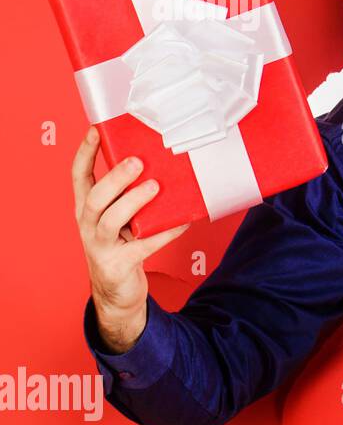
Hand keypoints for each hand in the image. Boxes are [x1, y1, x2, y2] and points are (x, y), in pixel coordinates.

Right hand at [72, 126, 189, 352]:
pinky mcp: (119, 265)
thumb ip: (128, 197)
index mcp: (86, 209)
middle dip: (115, 178)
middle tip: (137, 162)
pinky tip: (183, 222)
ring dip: (133, 201)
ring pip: (111, 220)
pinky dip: (164, 232)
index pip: (78, 176)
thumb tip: (161, 166)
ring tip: (155, 186)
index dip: (85, 153)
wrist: (117, 293)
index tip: (96, 130)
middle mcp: (88, 226)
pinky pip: (144, 246)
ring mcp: (101, 247)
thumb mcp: (119, 219)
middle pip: (94, 198)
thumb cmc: (122, 246)